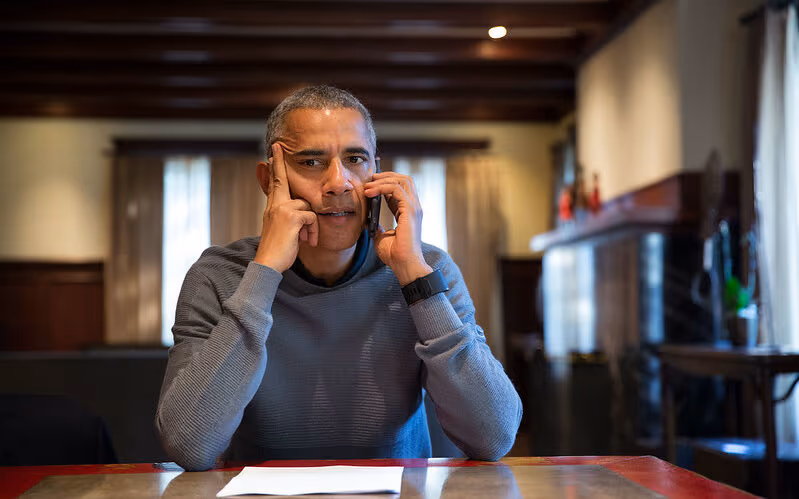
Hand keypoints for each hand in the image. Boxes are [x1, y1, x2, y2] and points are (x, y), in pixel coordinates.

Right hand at [254, 143, 318, 271]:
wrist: (269, 263)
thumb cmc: (279, 250)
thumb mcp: (284, 230)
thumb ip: (291, 217)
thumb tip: (305, 211)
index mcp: (272, 207)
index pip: (274, 183)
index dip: (274, 168)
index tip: (273, 153)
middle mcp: (275, 205)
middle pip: (281, 179)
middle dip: (279, 163)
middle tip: (276, 147)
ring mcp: (282, 209)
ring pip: (308, 205)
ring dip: (311, 224)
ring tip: (306, 239)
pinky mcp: (292, 217)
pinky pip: (312, 217)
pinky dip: (314, 231)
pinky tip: (309, 241)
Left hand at [364, 172, 431, 284]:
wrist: (404, 264)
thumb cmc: (395, 254)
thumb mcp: (381, 236)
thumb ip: (377, 226)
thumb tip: (366, 220)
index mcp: (408, 212)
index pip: (401, 189)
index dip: (386, 182)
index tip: (370, 184)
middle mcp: (414, 207)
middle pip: (405, 180)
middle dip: (387, 176)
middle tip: (370, 178)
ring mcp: (414, 208)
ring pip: (402, 181)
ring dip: (383, 180)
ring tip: (368, 185)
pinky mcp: (411, 210)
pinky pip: (396, 189)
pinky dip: (382, 187)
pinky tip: (370, 193)